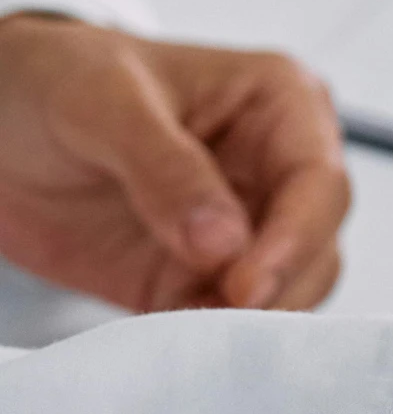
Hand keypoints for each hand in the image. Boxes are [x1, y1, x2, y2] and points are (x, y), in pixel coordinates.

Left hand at [0, 14, 349, 310]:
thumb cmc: (53, 79)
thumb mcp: (101, 101)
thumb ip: (165, 168)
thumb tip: (225, 244)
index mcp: (281, 105)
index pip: (319, 181)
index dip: (295, 237)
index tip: (244, 283)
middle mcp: (278, 168)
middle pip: (317, 243)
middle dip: (277, 285)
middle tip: (219, 311)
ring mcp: (247, 225)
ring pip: (291, 288)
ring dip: (249, 317)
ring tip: (185, 319)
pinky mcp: (204, 275)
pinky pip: (231, 317)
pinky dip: (210, 333)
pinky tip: (170, 330)